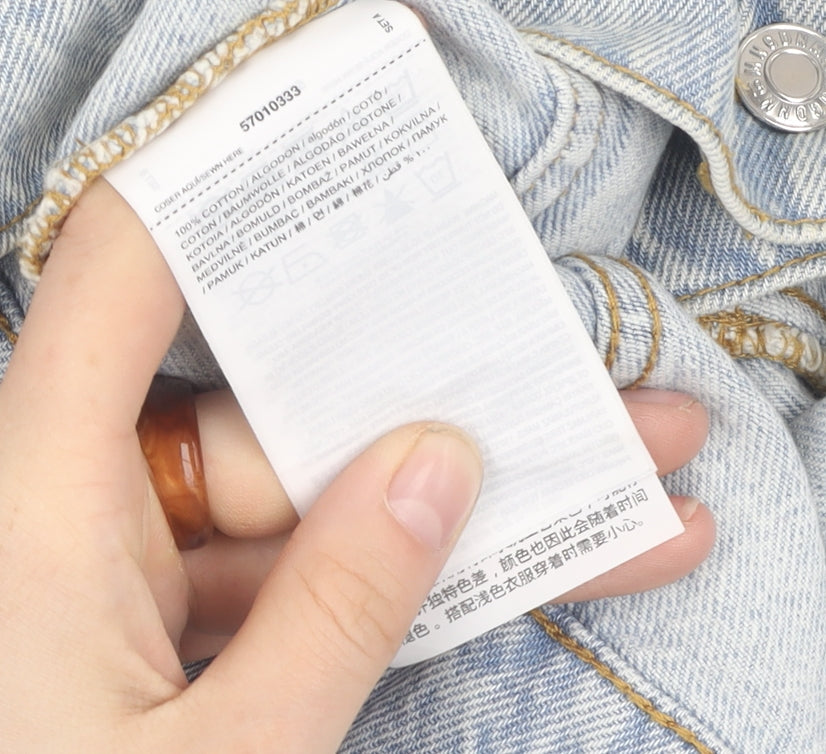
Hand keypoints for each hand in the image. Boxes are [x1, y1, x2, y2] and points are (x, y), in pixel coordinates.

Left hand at [0, 181, 712, 751]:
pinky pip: (299, 575)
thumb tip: (437, 472)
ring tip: (611, 496)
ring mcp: (146, 573)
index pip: (119, 282)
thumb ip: (334, 610)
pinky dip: (397, 583)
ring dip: (448, 512)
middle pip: (275, 413)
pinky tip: (519, 567)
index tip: (328, 167)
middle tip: (570, 390)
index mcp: (36, 500)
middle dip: (428, 408)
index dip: (216, 205)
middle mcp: (85, 510)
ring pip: (311, 505)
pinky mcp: (181, 629)